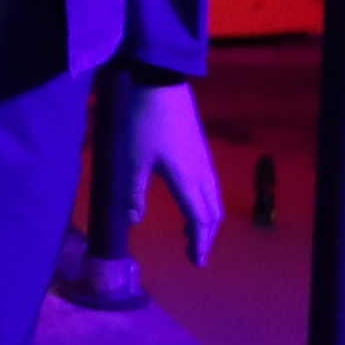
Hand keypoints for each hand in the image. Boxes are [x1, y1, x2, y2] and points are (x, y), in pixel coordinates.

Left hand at [109, 76, 222, 269]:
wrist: (160, 82)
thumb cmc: (142, 122)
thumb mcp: (131, 160)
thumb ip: (132, 193)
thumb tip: (135, 221)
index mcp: (187, 180)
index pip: (199, 220)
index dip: (199, 243)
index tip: (196, 262)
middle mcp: (202, 173)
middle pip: (213, 212)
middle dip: (206, 235)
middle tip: (194, 252)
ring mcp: (204, 159)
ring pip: (213, 198)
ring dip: (206, 219)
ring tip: (191, 233)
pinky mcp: (200, 148)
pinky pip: (210, 185)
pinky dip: (204, 202)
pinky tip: (190, 201)